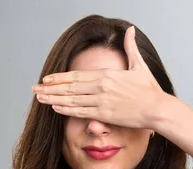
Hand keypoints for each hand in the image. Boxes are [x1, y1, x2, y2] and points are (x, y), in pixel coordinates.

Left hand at [31, 26, 164, 128]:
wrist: (158, 108)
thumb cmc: (150, 89)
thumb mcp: (139, 66)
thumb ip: (130, 48)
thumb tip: (130, 30)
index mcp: (106, 75)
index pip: (76, 75)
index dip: (59, 78)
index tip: (46, 79)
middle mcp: (101, 87)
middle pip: (70, 87)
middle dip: (50, 88)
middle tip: (34, 89)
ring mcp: (102, 101)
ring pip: (72, 100)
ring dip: (53, 99)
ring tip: (39, 99)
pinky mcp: (105, 115)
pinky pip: (81, 112)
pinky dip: (67, 110)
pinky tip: (55, 108)